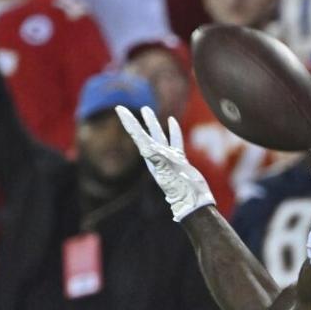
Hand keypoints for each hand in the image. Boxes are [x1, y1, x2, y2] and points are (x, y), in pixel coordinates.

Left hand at [115, 105, 214, 222]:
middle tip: (123, 109)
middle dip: (134, 121)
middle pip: (143, 134)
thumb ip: (155, 156)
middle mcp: (157, 157)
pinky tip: (172, 121)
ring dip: (152, 123)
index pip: (137, 135)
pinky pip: (175, 141)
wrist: (191, 201)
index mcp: (151, 157)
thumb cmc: (178, 187)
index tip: (119, 108)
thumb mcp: (165, 170)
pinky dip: (173, 131)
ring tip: (146, 110)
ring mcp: (168, 158)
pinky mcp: (179, 160)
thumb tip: (144, 146)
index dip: (128, 121)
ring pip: (158, 135)